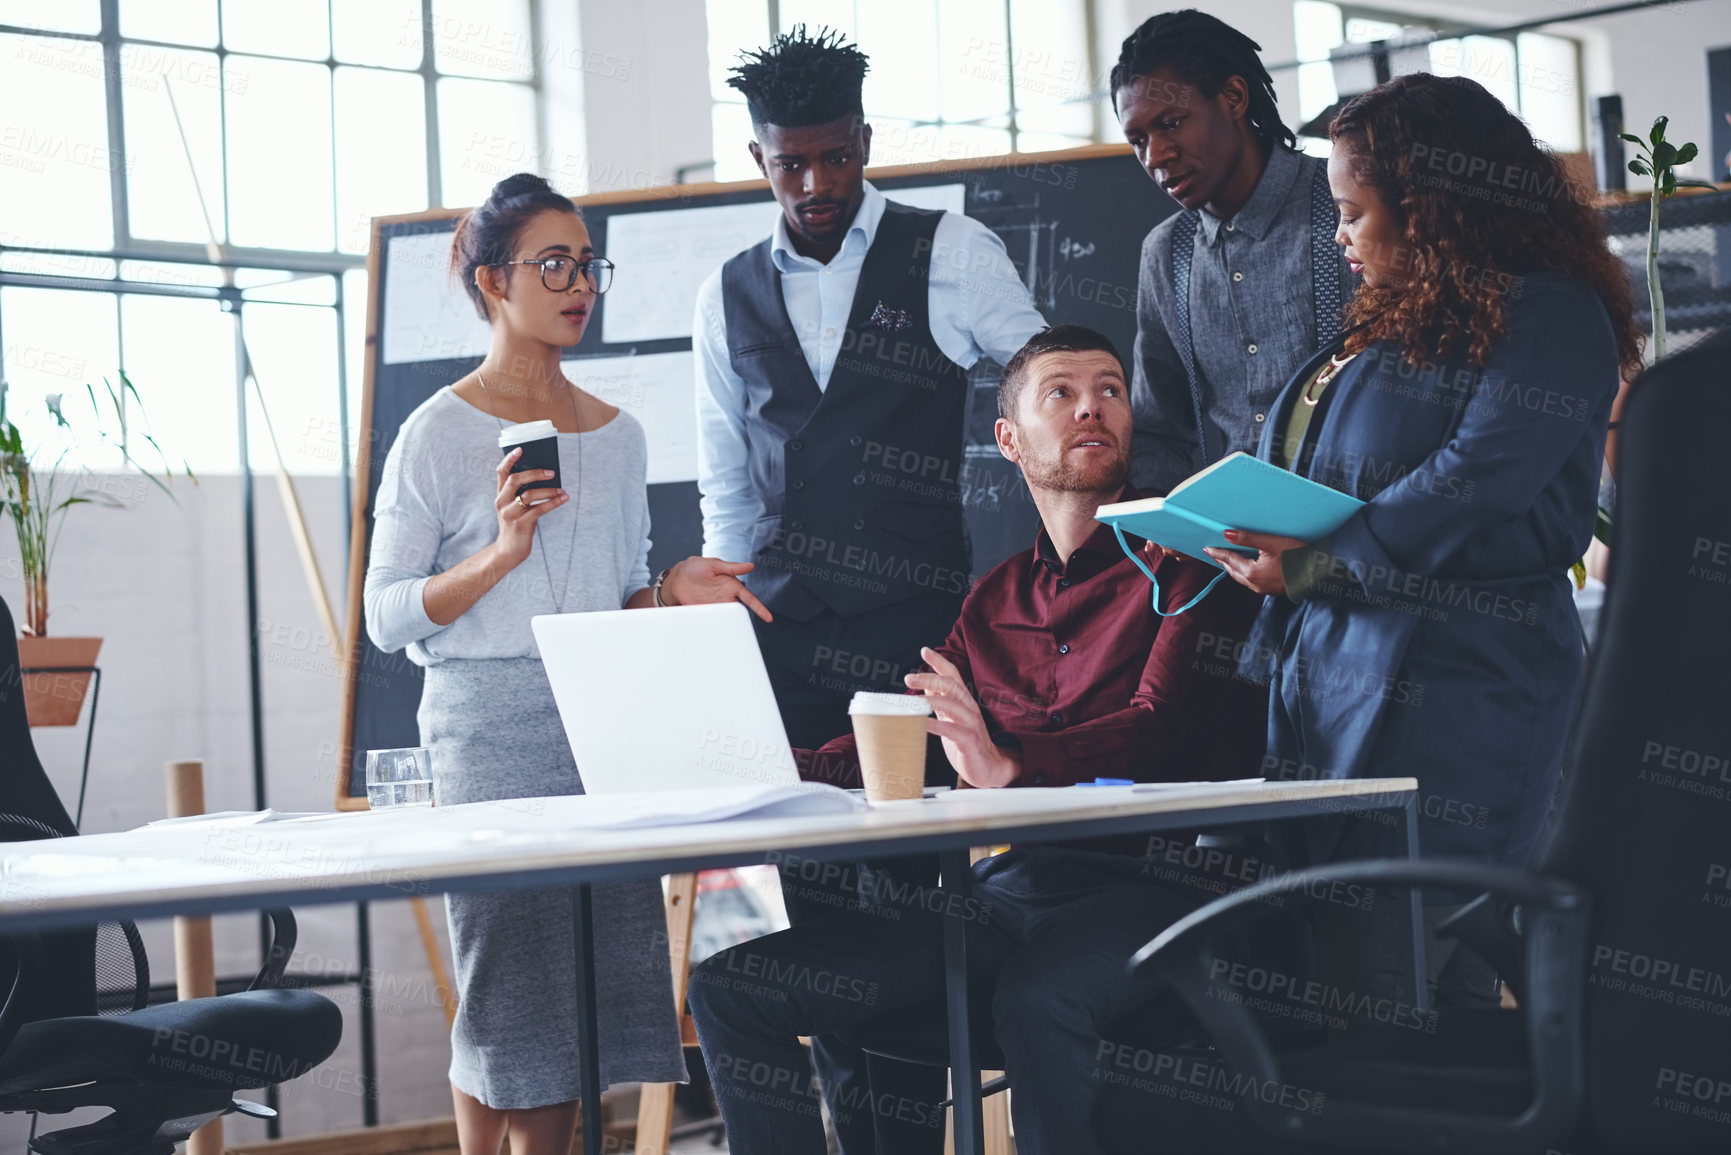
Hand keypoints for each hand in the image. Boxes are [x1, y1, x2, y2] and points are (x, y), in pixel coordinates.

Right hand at [491, 448, 566, 568]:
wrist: (509, 550)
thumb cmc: (517, 524)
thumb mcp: (515, 506)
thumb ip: (523, 493)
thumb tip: (545, 476)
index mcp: (500, 495)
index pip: (501, 472)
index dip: (510, 460)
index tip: (521, 449)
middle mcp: (502, 502)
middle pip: (515, 480)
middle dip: (534, 473)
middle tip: (552, 472)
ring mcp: (510, 513)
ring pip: (528, 495)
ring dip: (548, 491)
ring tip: (562, 490)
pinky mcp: (521, 524)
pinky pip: (539, 509)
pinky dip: (553, 503)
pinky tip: (564, 498)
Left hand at [661, 556, 772, 622]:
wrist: (677, 577)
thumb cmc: (697, 567)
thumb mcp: (714, 564)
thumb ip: (732, 567)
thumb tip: (751, 565)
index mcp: (732, 586)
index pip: (749, 598)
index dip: (760, 608)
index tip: (768, 617)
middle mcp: (725, 598)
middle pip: (739, 612)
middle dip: (744, 621)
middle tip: (747, 630)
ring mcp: (715, 606)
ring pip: (727, 618)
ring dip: (730, 625)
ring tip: (734, 635)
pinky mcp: (704, 612)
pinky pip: (712, 621)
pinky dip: (715, 626)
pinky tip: (716, 633)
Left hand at [904, 647, 1018, 788]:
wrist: (988, 768)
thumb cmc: (966, 742)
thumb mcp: (951, 718)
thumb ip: (941, 702)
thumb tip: (926, 685)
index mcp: (964, 701)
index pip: (952, 675)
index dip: (939, 662)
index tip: (925, 650)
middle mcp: (969, 708)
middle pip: (951, 685)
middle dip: (929, 677)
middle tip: (909, 678)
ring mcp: (971, 723)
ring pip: (952, 704)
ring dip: (930, 700)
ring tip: (911, 701)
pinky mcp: (969, 740)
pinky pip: (951, 729)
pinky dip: (934, 725)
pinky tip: (920, 723)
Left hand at [1204, 529, 1305, 596]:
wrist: (1320, 573)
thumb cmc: (1298, 557)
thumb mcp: (1271, 543)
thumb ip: (1247, 539)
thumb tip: (1227, 534)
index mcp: (1251, 573)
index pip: (1229, 560)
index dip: (1218, 552)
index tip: (1207, 548)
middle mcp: (1255, 584)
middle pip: (1233, 571)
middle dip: (1224, 561)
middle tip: (1215, 553)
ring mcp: (1264, 589)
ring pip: (1243, 578)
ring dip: (1235, 568)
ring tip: (1229, 558)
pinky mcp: (1274, 590)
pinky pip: (1253, 581)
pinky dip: (1246, 573)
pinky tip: (1250, 567)